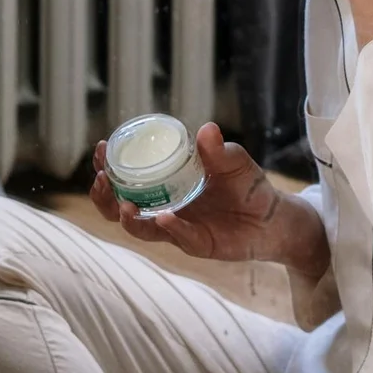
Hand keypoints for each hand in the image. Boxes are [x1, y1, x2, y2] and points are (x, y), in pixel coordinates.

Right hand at [91, 122, 326, 273]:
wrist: (273, 217)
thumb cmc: (247, 185)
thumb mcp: (234, 161)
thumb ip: (219, 149)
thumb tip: (206, 128)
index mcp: (168, 183)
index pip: (129, 176)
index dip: (110, 164)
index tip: (102, 148)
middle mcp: (165, 206)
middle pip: (121, 207)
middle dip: (104, 195)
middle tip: (100, 178)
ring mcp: (178, 228)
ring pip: (140, 229)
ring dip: (127, 217)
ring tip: (123, 204)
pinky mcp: (196, 243)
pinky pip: (178, 238)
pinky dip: (169, 228)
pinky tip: (162, 218)